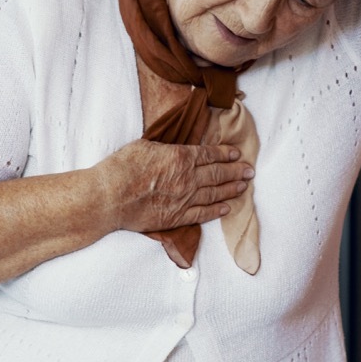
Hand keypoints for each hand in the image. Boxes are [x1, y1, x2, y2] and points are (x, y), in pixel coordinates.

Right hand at [93, 139, 252, 232]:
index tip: (237, 154)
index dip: (225, 154)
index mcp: (179, 156)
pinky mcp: (176, 217)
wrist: (110, 196)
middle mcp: (187, 178)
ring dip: (231, 189)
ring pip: (214, 193)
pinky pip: (202, 214)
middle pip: (217, 174)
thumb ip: (165, 147)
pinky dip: (216, 210)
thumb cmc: (122, 167)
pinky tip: (226, 207)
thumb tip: (175, 146)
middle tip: (250, 171)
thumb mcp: (145, 145)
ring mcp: (183, 199)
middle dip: (236, 171)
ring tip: (244, 186)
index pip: (209, 154)